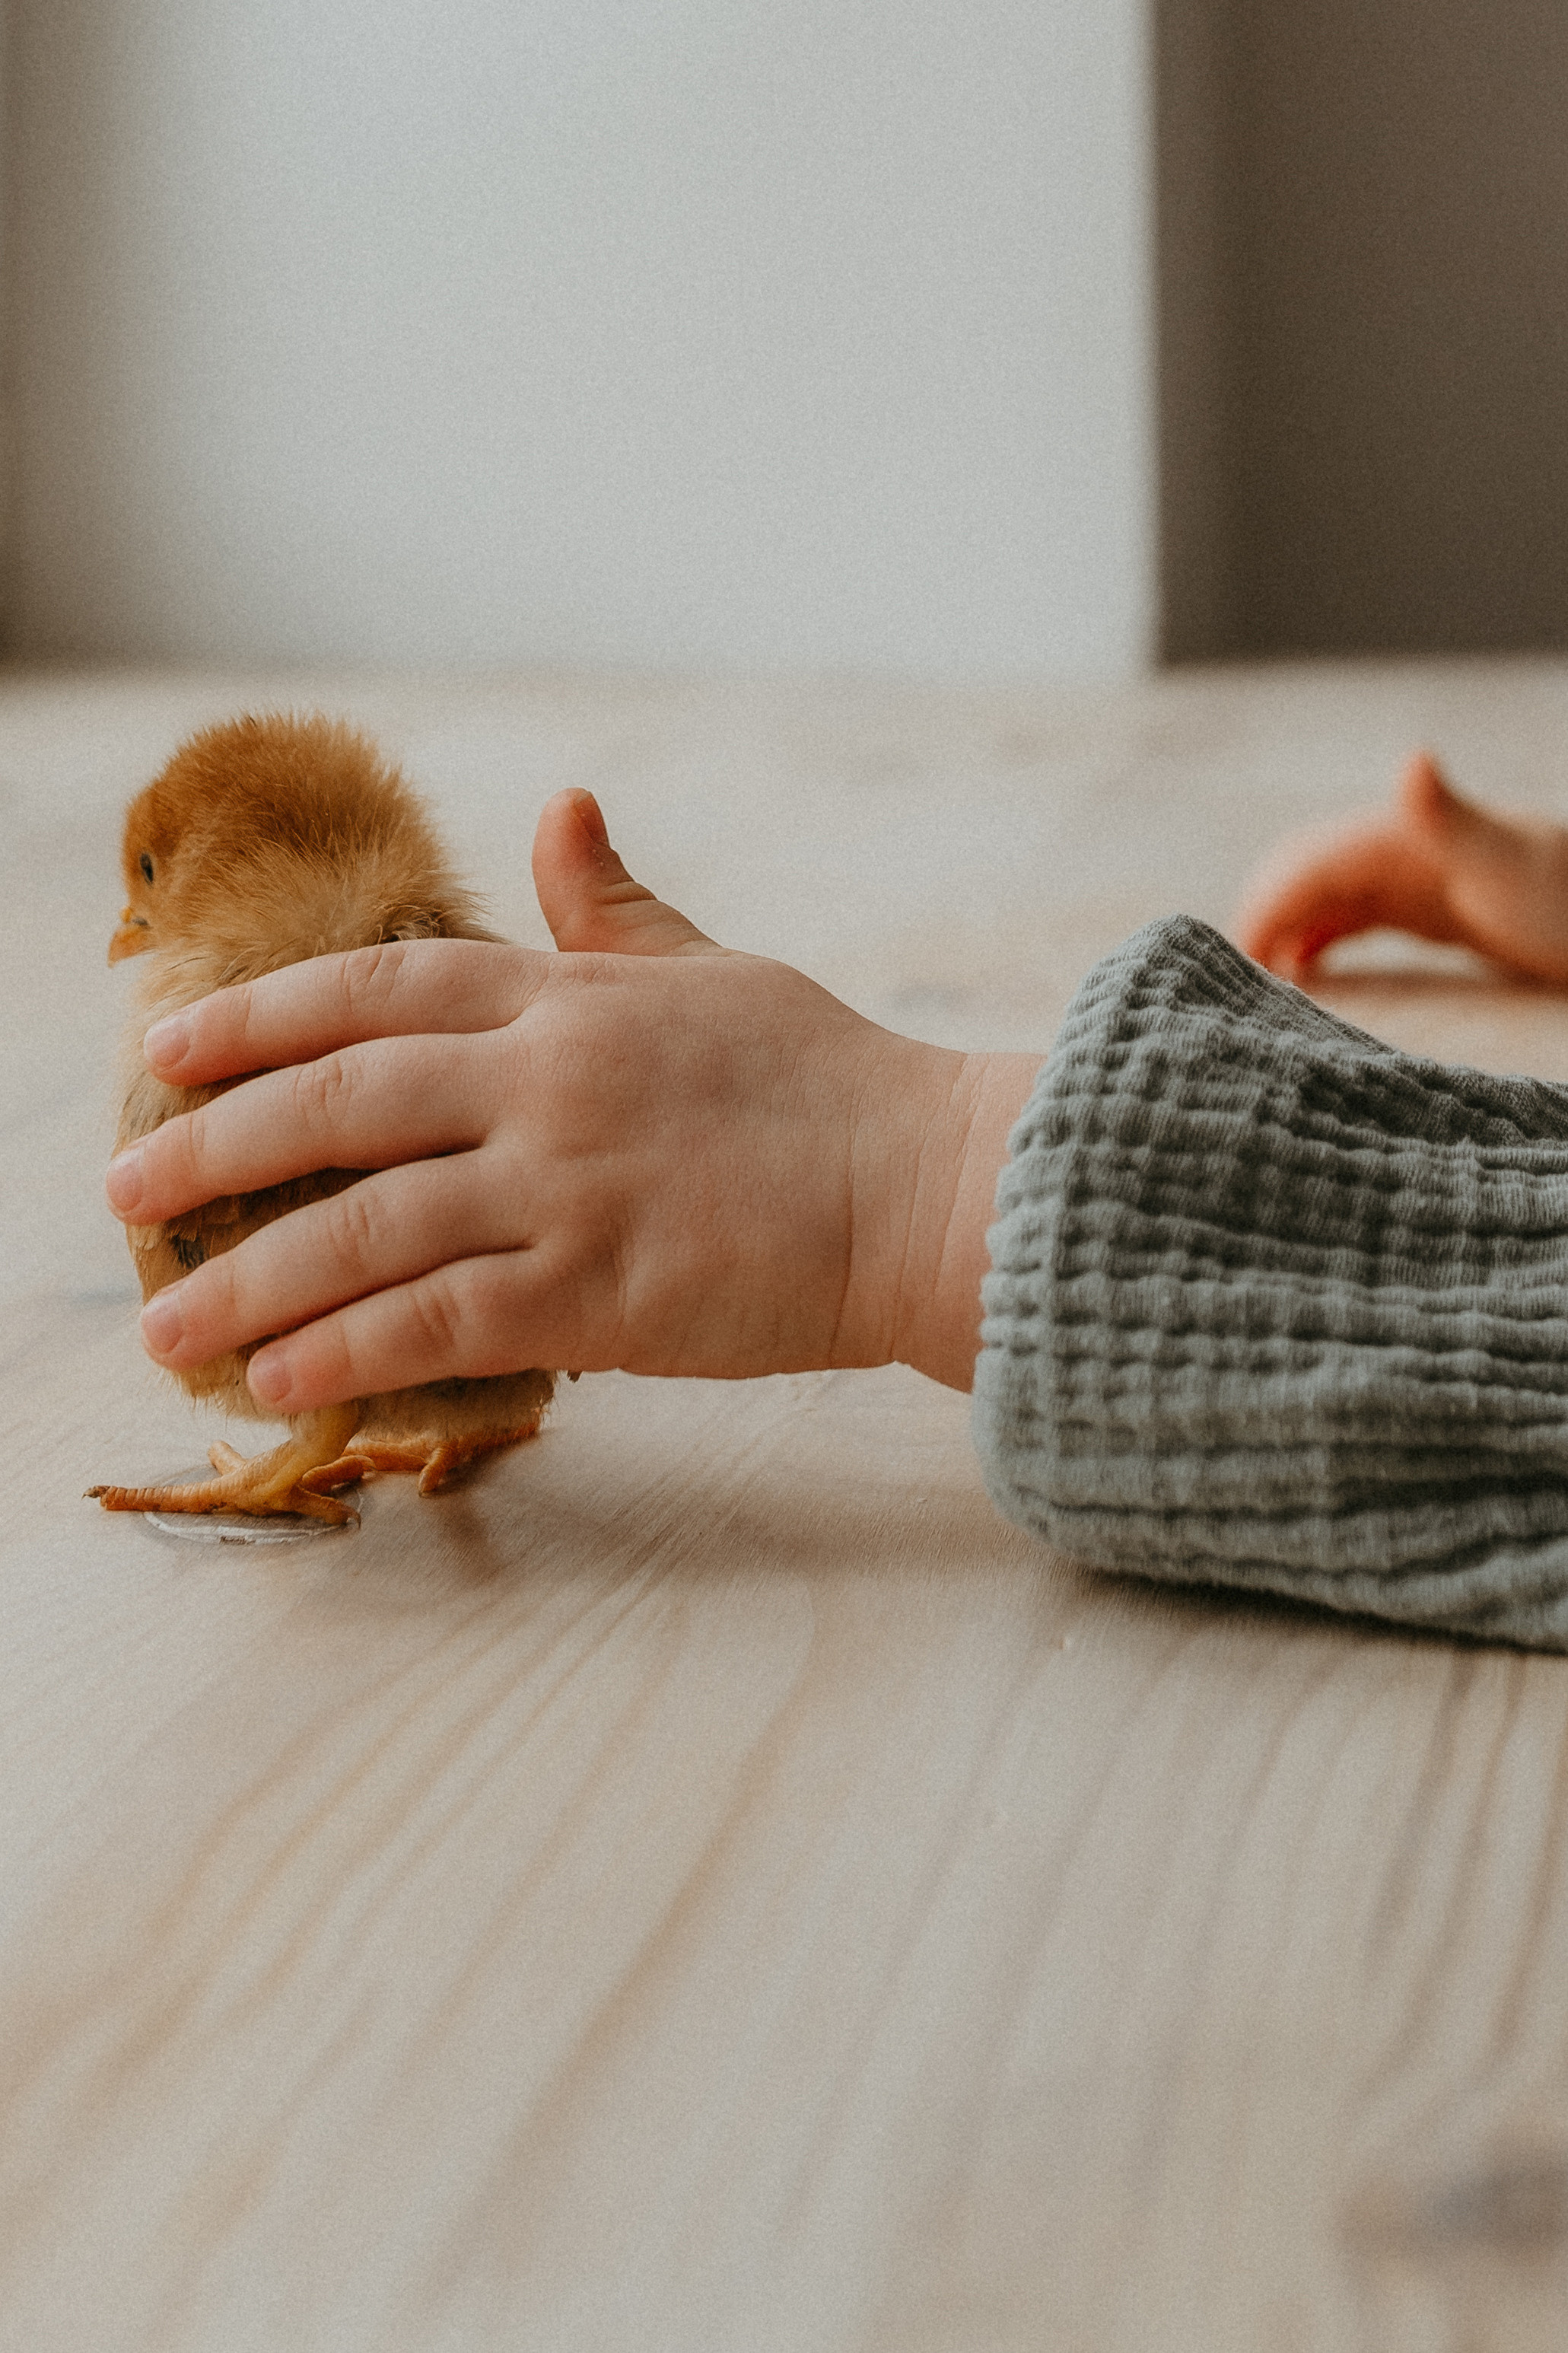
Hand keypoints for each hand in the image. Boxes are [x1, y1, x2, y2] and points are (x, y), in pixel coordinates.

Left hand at [105, 790, 1040, 1403]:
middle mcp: (551, 1078)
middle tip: (123, 1190)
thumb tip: (561, 805)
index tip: (164, 1050)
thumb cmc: (830, 1083)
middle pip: (341, 1099)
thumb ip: (617, 910)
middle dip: (215, 1145)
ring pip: (368, 1224)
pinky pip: (441, 1320)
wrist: (934, 1186)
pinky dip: (350, 1351)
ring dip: (252, 1279)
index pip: (378, 988)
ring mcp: (570, 1183)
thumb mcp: (715, 971)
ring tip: (164, 1327)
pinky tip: (279, 1381)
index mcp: (571, 998)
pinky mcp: (602, 1288)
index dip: (259, 1016)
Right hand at [1237, 751, 1567, 983]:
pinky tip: (1300, 973)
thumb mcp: (1501, 860)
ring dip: (1278, 926)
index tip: (1239, 961)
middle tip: (1231, 976)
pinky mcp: (1414, 903)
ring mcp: (1400, 876)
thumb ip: (1448, 815)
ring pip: (1312, 895)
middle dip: (1258, 915)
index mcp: (1394, 837)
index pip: (1304, 866)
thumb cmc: (1556, 895)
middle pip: (1295, 873)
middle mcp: (1388, 850)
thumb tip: (1412, 759)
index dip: (1265, 907)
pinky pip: (1341, 916)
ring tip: (1255, 980)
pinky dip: (1309, 937)